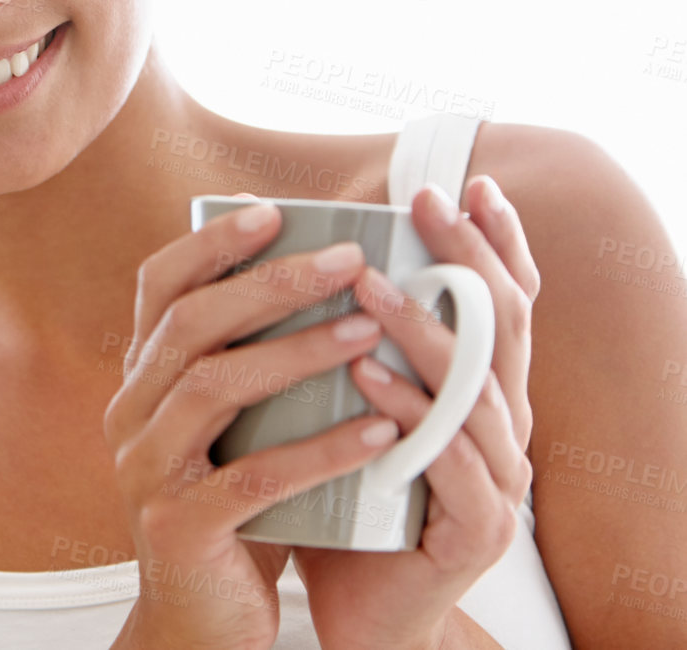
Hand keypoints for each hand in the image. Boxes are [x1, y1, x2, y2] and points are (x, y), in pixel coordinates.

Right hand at [103, 196, 402, 649]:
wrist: (199, 623)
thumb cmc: (235, 512)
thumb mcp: (232, 427)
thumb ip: (249, 363)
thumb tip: (322, 275)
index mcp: (140, 381)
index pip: (158, 288)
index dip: (211, 244)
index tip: (275, 213)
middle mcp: (129, 414)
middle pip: (190, 325)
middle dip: (271, 284)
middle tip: (349, 260)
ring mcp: (146, 471)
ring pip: (214, 388)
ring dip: (298, 353)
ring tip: (370, 331)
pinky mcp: (179, 527)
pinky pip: (255, 477)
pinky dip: (322, 450)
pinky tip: (381, 432)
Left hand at [293, 176, 539, 649]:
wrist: (353, 610)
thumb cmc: (342, 494)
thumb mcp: (342, 406)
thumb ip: (339, 342)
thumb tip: (285, 254)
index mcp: (476, 394)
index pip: (503, 306)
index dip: (496, 244)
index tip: (469, 182)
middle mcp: (500, 429)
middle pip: (504, 330)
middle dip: (468, 259)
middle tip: (427, 204)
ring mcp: (496, 483)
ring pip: (477, 394)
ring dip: (424, 333)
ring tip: (370, 284)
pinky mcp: (473, 533)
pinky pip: (451, 468)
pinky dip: (411, 419)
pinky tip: (371, 382)